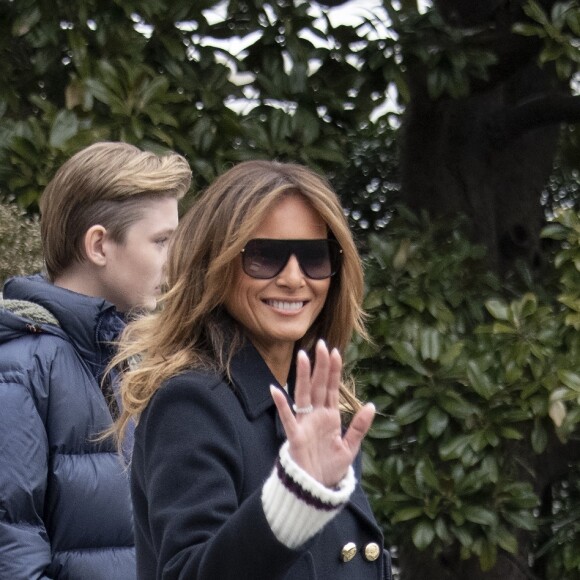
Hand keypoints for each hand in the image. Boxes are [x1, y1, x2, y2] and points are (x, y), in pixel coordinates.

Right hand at [270, 339, 374, 487]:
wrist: (316, 490)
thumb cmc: (330, 469)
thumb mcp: (350, 447)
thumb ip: (359, 426)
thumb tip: (371, 405)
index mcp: (330, 417)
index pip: (331, 388)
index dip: (333, 371)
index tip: (335, 351)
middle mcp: (316, 416)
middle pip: (318, 386)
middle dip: (320, 366)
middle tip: (321, 344)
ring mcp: (305, 424)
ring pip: (303, 395)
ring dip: (303, 376)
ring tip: (303, 357)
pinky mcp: (296, 436)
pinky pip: (288, 418)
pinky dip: (282, 404)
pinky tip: (275, 389)